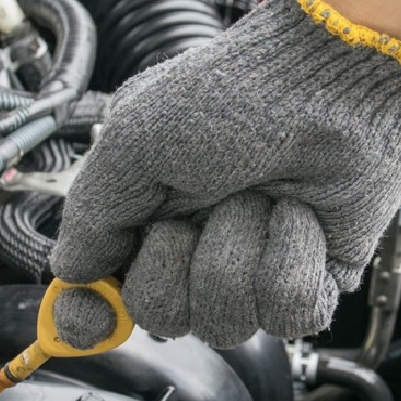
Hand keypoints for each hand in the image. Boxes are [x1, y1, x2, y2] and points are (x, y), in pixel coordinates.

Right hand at [49, 0, 400, 348]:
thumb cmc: (233, 94)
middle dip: (179, 260)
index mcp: (147, 216)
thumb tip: (70, 273)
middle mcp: (196, 248)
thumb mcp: (133, 142)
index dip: (90, 317)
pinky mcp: (314, 280)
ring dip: (238, 250)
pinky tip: (299, 213)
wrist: (329, 78)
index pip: (104, 296)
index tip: (93, 318)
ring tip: (260, 193)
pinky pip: (287, 316)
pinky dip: (291, 258)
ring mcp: (254, 268)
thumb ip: (92, 216)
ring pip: (225, 323)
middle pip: (161, 317)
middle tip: (205, 199)